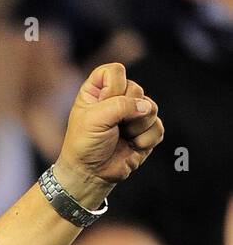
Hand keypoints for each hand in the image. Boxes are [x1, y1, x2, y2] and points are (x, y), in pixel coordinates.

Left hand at [53, 62, 162, 208]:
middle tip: (111, 128)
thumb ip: (121, 106)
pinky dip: (146, 140)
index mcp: (96, 91)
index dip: (113, 87)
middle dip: (126, 111)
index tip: (102, 105)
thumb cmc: (85, 145)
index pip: (115, 70)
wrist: (90, 174)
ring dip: (137, 127)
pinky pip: (158, 127)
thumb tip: (147, 107)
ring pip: (151, 107)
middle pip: (136, 88)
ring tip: (121, 137)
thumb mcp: (95, 120)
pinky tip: (132, 146)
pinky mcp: (145, 131)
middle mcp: (116, 99)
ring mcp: (132, 114)